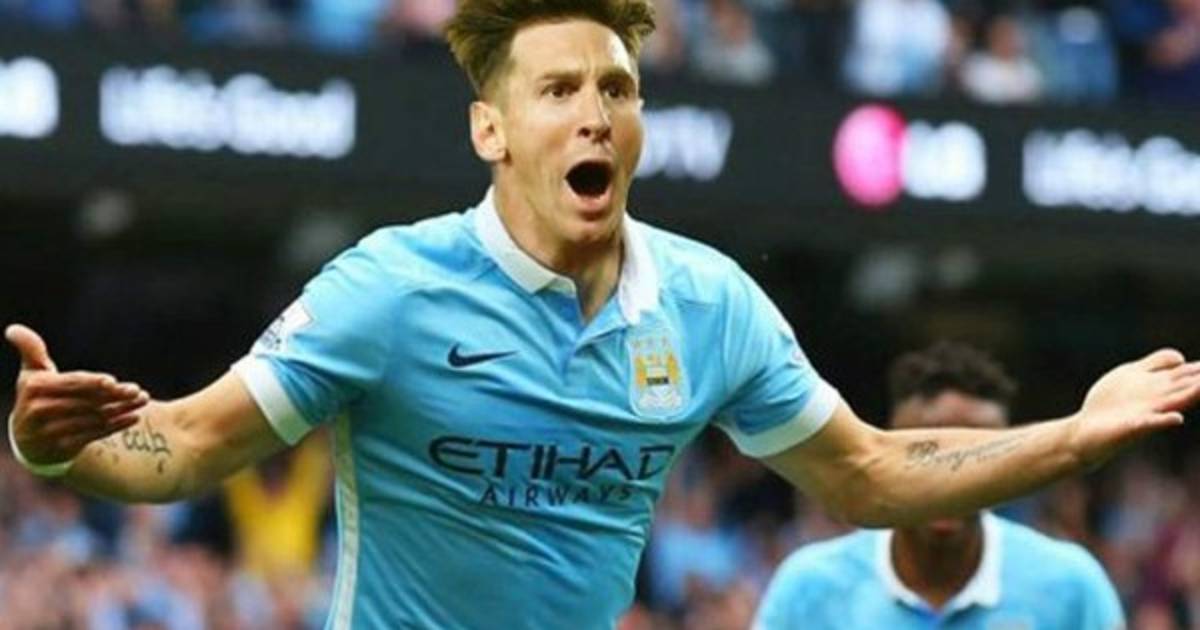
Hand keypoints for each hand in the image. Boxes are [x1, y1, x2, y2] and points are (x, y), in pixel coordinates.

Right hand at [6, 324, 148, 464]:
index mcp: (36, 388)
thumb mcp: (31, 374)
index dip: (92, 382)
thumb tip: (12, 328)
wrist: (28, 440)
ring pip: (94, 418)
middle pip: (86, 401)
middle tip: (138, 391)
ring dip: (121, 409)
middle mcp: (40, 411)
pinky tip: (135, 417)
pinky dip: (116, 426)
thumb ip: (31, 350)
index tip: (113, 381)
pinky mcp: (63, 447)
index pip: (71, 383)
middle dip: (115, 395)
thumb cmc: (36, 398)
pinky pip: (95, 435)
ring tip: (143, 400)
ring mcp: (51, 432)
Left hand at [1072, 349, 1199, 467]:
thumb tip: (1181, 358)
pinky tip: (1175, 418)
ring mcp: (1147, 414)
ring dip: (1193, 395)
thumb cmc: (1111, 404)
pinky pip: (1149, 424)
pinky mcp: (1131, 428)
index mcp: (1161, 386)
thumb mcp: (1133, 375)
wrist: (1086, 431)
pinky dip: (1162, 421)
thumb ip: (1156, 365)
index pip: (1191, 373)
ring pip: (1175, 403)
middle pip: (1190, 387)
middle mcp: (1160, 400)